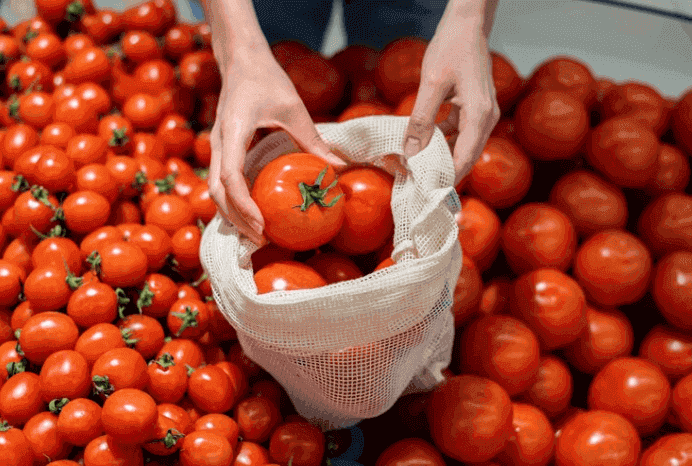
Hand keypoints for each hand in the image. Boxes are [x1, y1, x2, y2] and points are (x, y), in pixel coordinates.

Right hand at [207, 47, 346, 245]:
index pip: (230, 177)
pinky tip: (252, 215)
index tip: (261, 224)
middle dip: (236, 220)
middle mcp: (219, 143)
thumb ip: (313, 140)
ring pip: (214, 191)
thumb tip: (339, 169)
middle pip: (217, 192)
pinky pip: (221, 182)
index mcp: (233, 131)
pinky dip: (233, 202)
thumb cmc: (267, 78)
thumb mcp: (294, 108)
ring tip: (258, 235)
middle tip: (262, 240)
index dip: (243, 205)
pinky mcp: (223, 149)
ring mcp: (218, 147)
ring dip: (232, 215)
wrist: (241, 59)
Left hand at [402, 14, 499, 186]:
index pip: (465, 158)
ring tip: (414, 167)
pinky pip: (458, 134)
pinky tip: (421, 144)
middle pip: (465, 157)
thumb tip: (411, 151)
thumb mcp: (432, 84)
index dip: (446, 178)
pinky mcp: (473, 109)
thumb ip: (421, 119)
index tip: (426, 191)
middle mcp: (486, 118)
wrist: (467, 24)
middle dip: (442, 172)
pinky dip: (441, 141)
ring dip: (439, 157)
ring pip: (461, 147)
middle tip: (416, 184)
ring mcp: (481, 114)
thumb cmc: (452, 48)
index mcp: (481, 115)